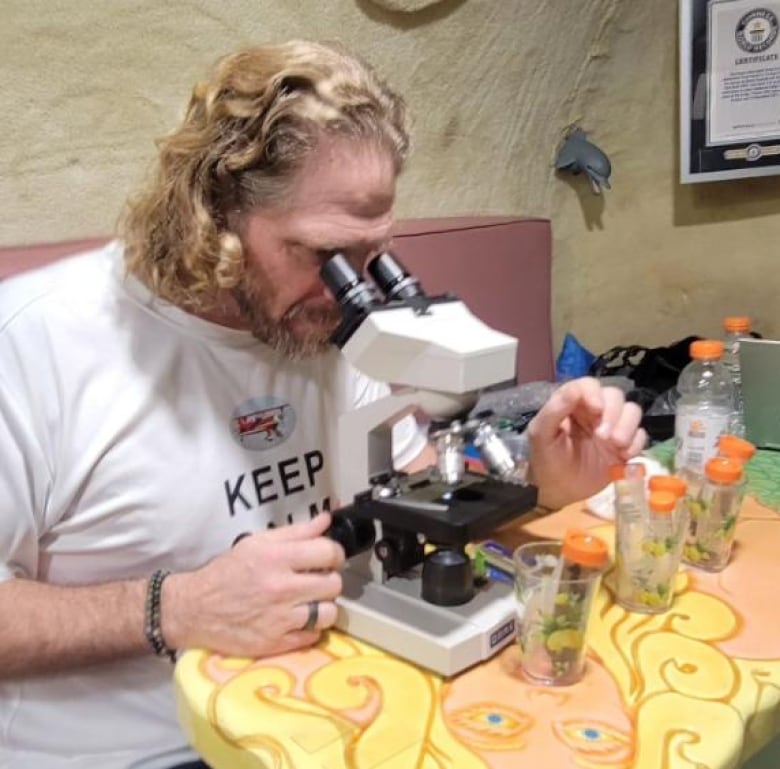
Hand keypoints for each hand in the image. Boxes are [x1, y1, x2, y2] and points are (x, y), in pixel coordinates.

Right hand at [162, 513, 344, 657]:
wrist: (195, 609)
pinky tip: (296, 619)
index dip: (334, 553)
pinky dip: (310, 628)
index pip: (329, 552)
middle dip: (328, 580)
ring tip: (308, 601)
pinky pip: (314, 635)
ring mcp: (280, 619)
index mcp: (276, 558)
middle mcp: (281, 588)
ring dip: (322, 606)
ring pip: (329, 612)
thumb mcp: (258, 542)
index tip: (327, 557)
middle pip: (333, 584)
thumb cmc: (228, 572)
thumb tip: (327, 519)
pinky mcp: (277, 643)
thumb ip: (297, 531)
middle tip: (314, 580)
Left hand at [527, 377, 645, 509]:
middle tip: (602, 437)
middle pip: (615, 396)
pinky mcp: (624, 446)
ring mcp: (612, 427)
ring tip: (615, 445)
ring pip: (632, 411)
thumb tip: (575, 390)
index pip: (589, 385)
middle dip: (612, 413)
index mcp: (573, 403)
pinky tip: (623, 457)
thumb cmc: (546, 459)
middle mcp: (595, 411)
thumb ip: (555, 410)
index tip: (595, 409)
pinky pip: (640, 435)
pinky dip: (636, 444)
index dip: (595, 393)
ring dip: (627, 426)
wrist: (557, 491)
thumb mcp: (541, 434)